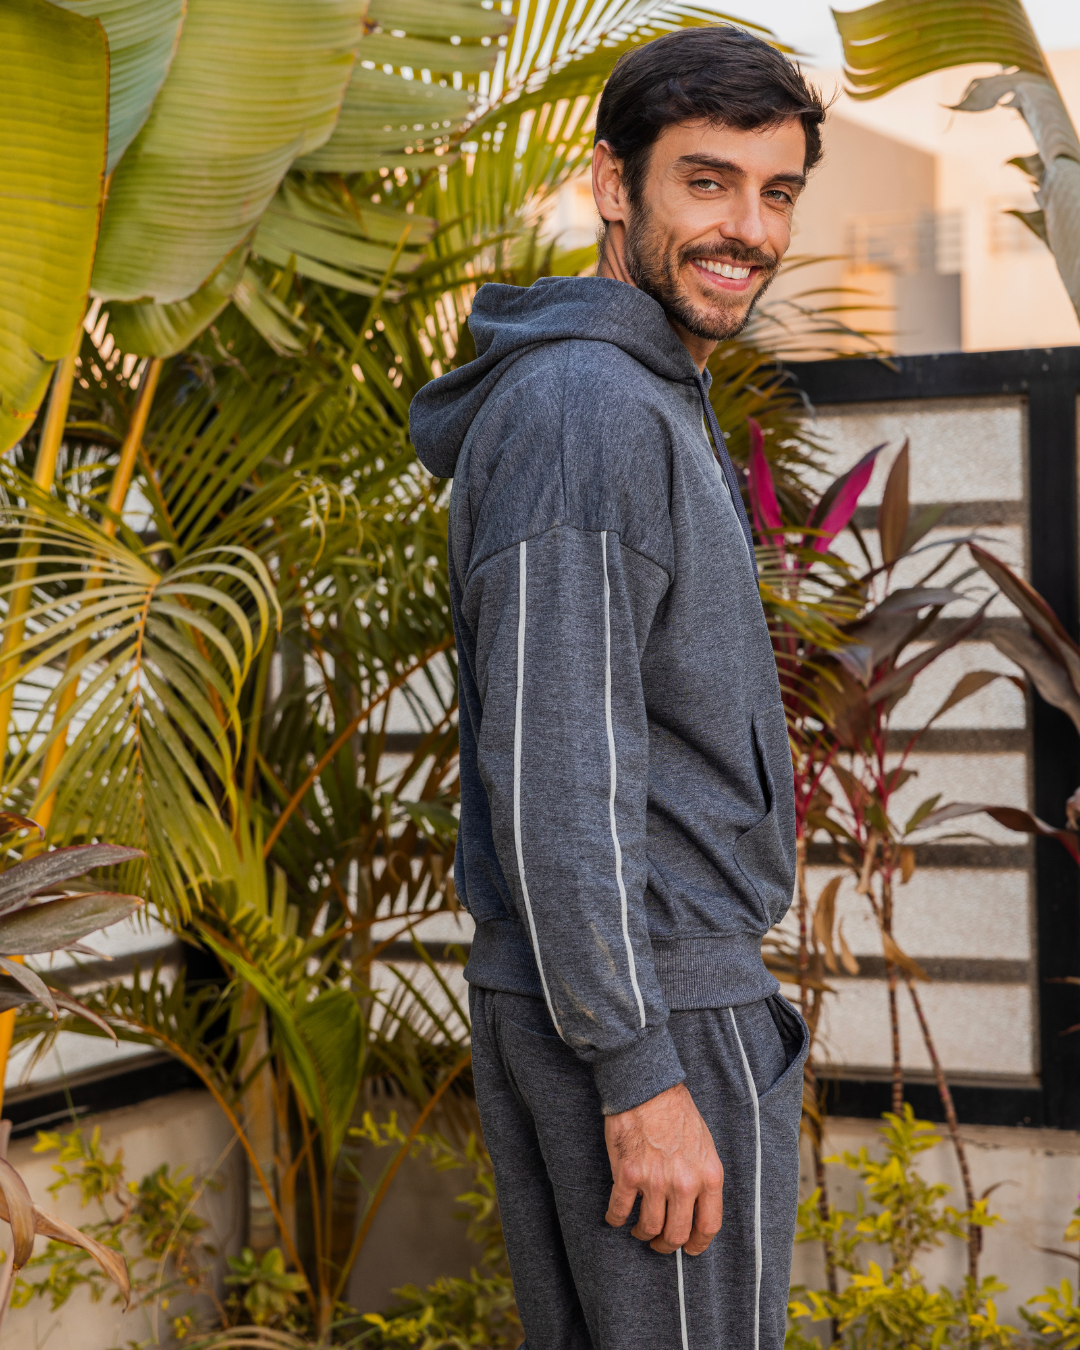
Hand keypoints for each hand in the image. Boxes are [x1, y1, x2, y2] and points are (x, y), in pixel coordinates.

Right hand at [603, 1082, 723, 1254]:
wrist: (648, 1087)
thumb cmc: (677, 1112)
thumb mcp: (705, 1145)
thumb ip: (702, 1177)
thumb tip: (695, 1207)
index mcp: (708, 1176)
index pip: (708, 1225)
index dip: (698, 1244)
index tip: (690, 1249)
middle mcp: (684, 1183)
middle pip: (677, 1234)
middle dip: (667, 1244)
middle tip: (659, 1242)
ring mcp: (655, 1181)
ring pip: (649, 1227)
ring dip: (642, 1233)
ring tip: (638, 1229)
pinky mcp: (628, 1175)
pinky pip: (620, 1211)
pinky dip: (616, 1219)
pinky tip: (615, 1217)